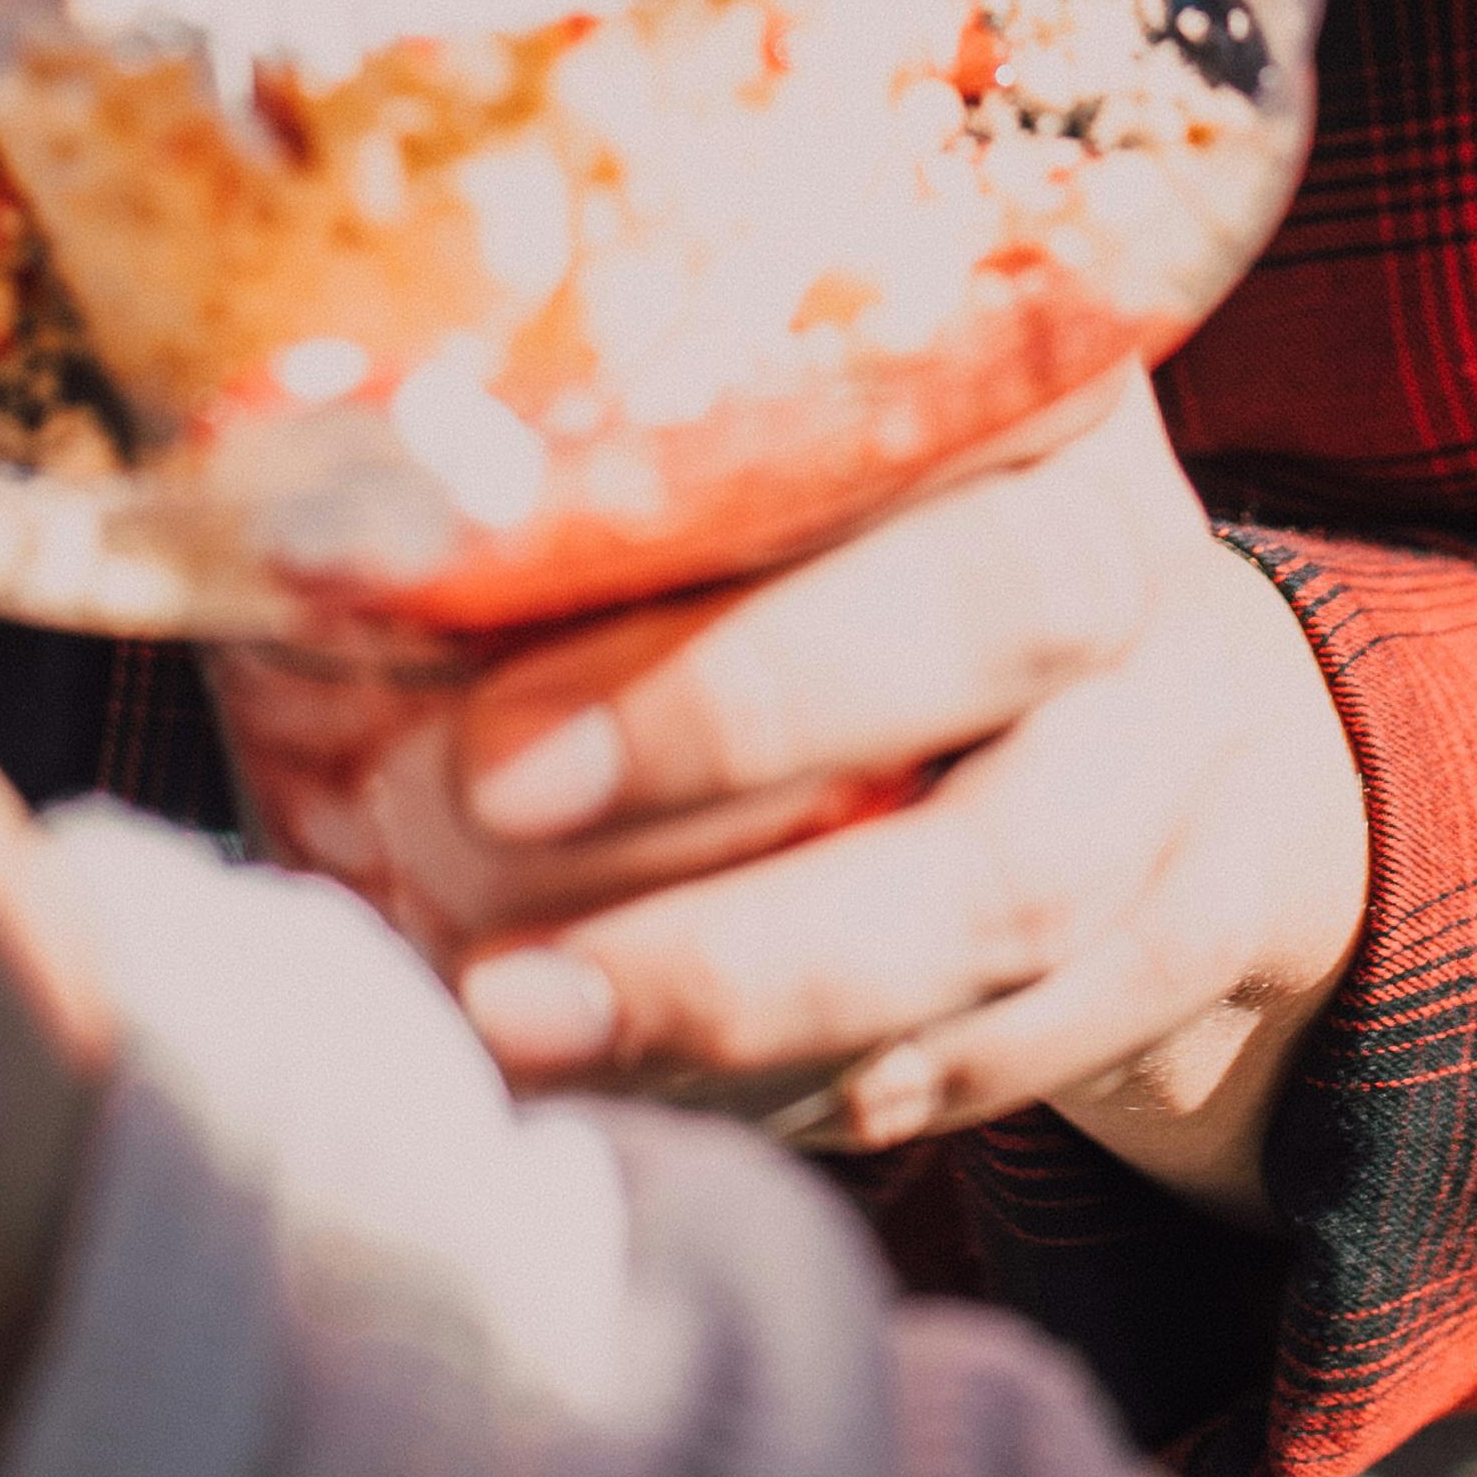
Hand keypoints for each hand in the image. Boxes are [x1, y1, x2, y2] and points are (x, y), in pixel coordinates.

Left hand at [443, 381, 1370, 1219]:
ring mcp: (1181, 757)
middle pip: (1000, 617)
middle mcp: (1128, 550)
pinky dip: (825, 1088)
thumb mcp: (787, 470)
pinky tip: (649, 1098)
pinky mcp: (1190, 940)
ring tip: (519, 1024)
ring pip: (1013, 885)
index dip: (719, 553)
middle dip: (733, 731)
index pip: (920, 409)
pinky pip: (1017, 1041)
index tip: (487, 719)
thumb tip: (286, 557)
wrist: (1176, 737)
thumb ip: (594, 488)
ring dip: (751, 980)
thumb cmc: (878, 574)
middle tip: (478, 824)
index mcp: (1021, 378)